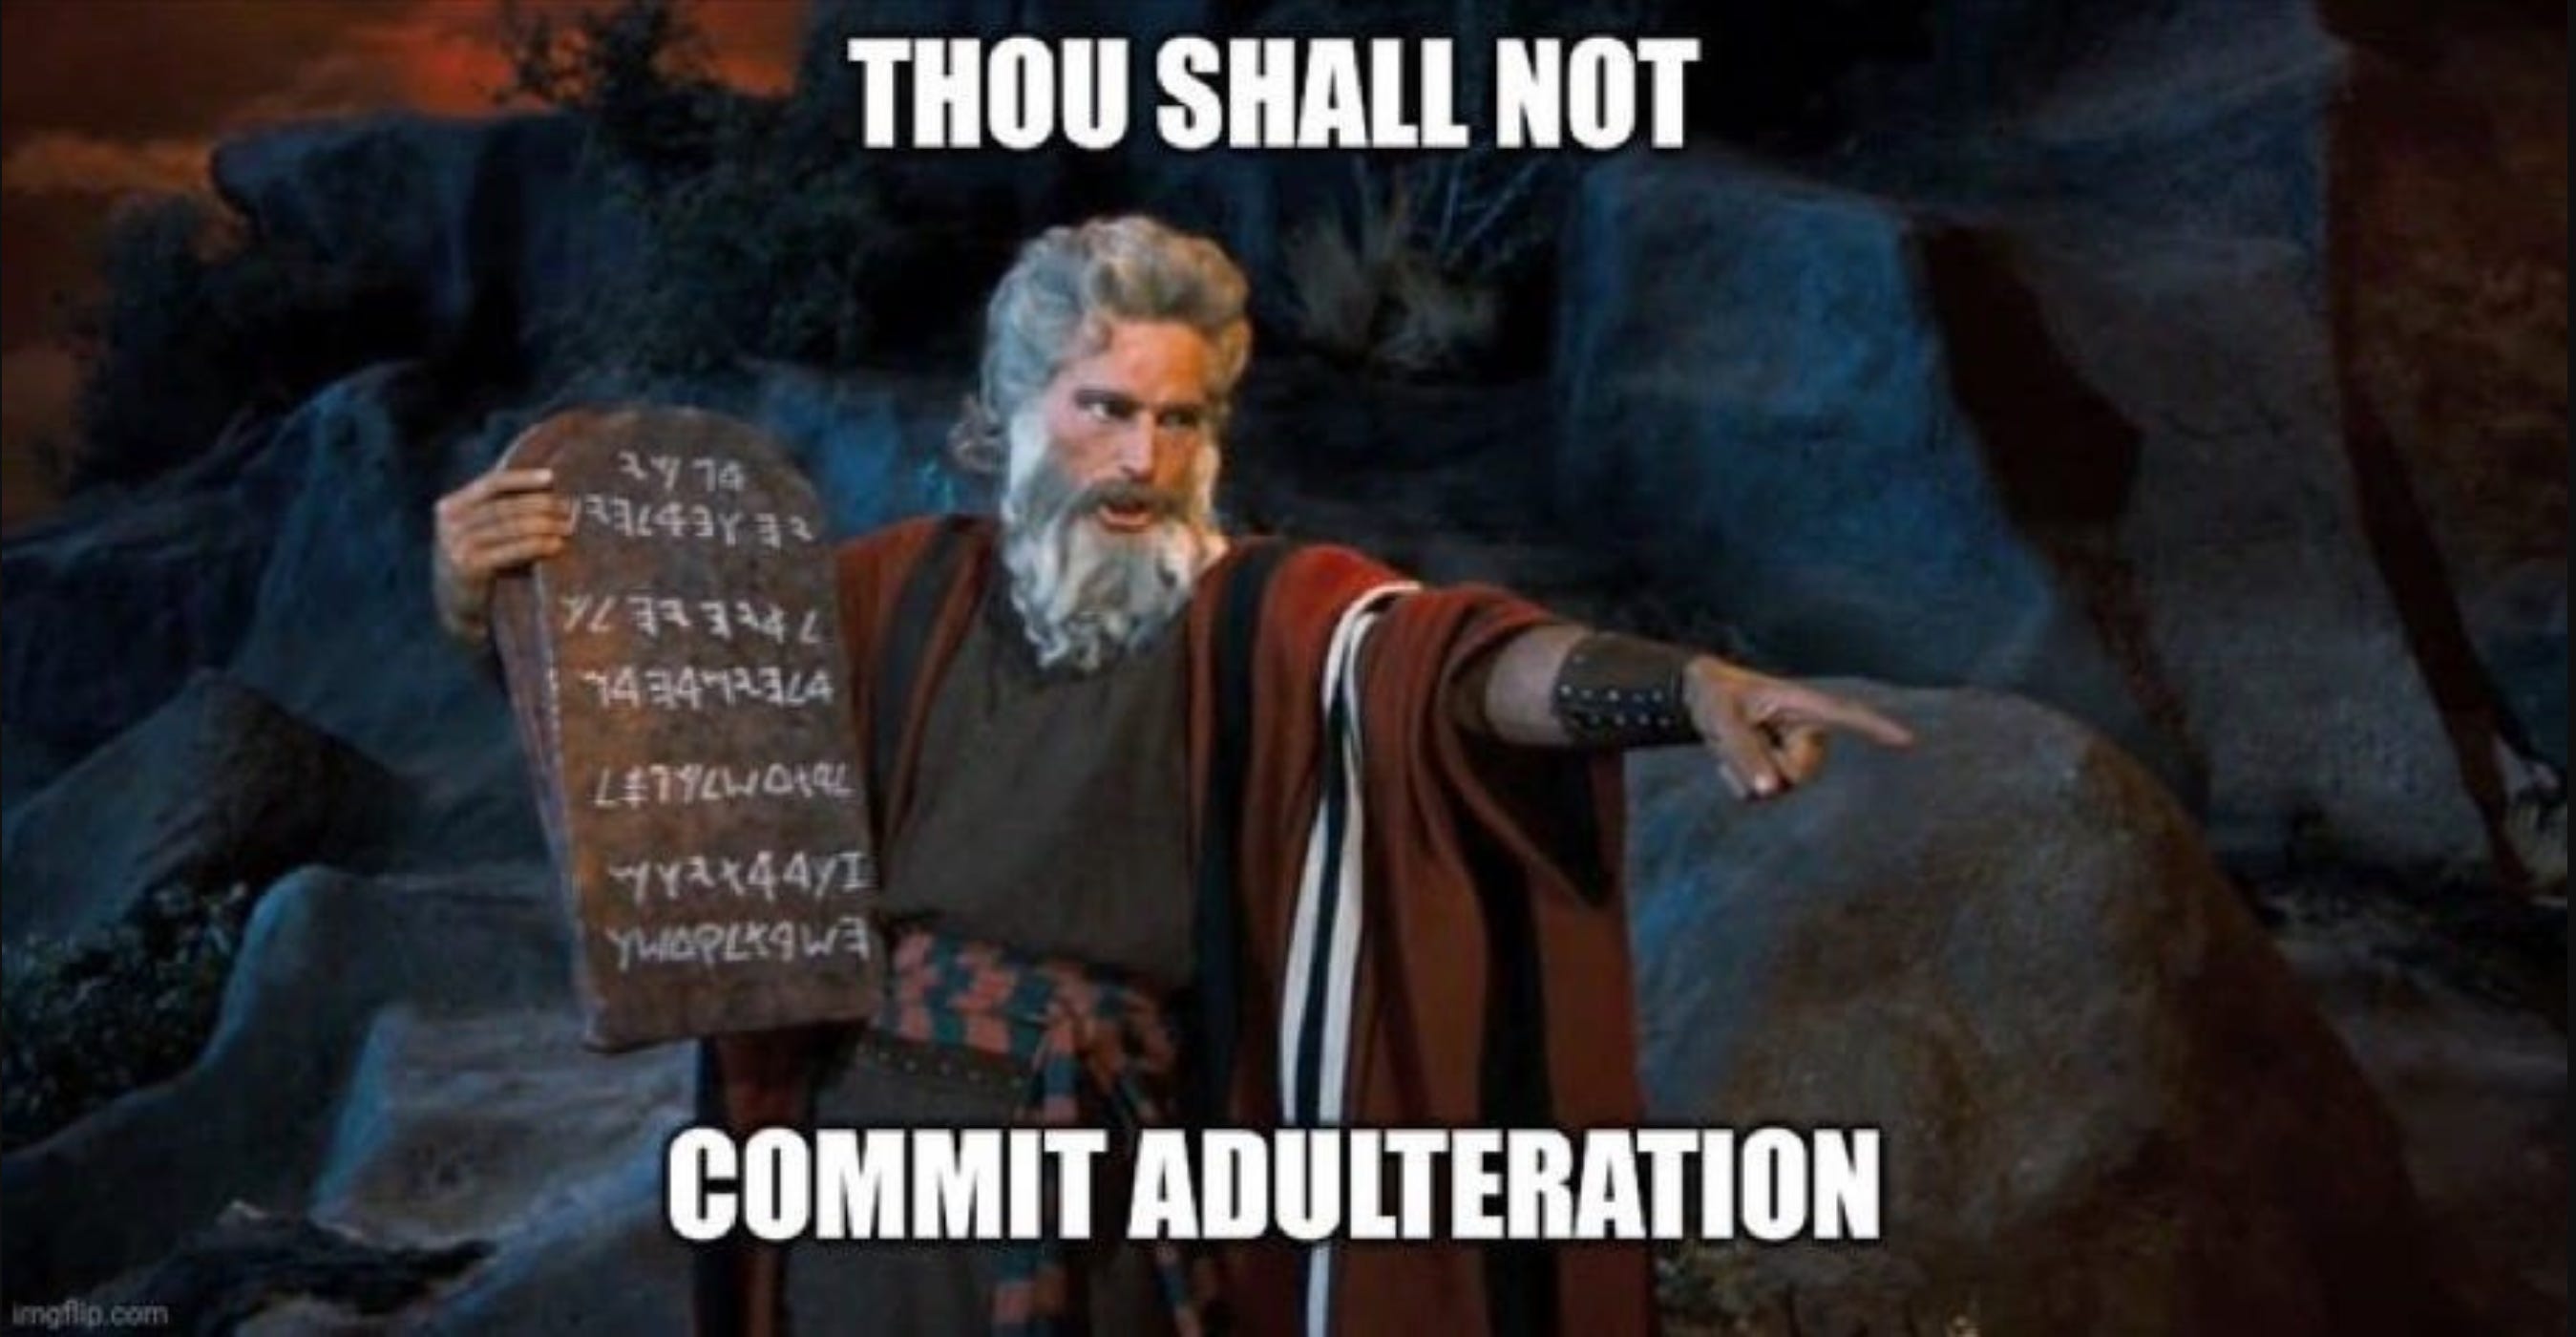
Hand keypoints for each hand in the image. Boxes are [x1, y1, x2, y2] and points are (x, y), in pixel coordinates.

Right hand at [432, 465, 573, 640]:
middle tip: (570, 508)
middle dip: (541, 504)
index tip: (551, 477)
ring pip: (510, 525)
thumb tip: (550, 489)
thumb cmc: (480, 564)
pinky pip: (511, 550)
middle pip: (504, 505)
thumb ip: (502, 511)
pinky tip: (556, 545)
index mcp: (451, 506)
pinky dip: (536, 545)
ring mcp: (457, 545)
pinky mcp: (469, 567)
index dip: (522, 478)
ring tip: (569, 526)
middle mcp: (450, 522)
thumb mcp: (482, 532)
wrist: (458, 608)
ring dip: (544, 524)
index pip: (491, 483)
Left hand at [1683, 659, 1912, 800]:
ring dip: (1746, 772)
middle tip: (1740, 734)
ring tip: (1735, 742)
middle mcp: (1809, 734)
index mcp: (1805, 706)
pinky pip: (1760, 796)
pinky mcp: (1782, 775)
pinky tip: (1733, 759)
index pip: (1846, 716)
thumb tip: (1770, 791)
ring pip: (1778, 789)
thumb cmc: (1718, 696)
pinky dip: (1738, 782)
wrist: (1704, 699)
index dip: (1876, 728)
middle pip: (1797, 775)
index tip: (1909, 741)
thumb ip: (1744, 752)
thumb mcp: (1723, 718)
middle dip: (1764, 766)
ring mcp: (1797, 757)